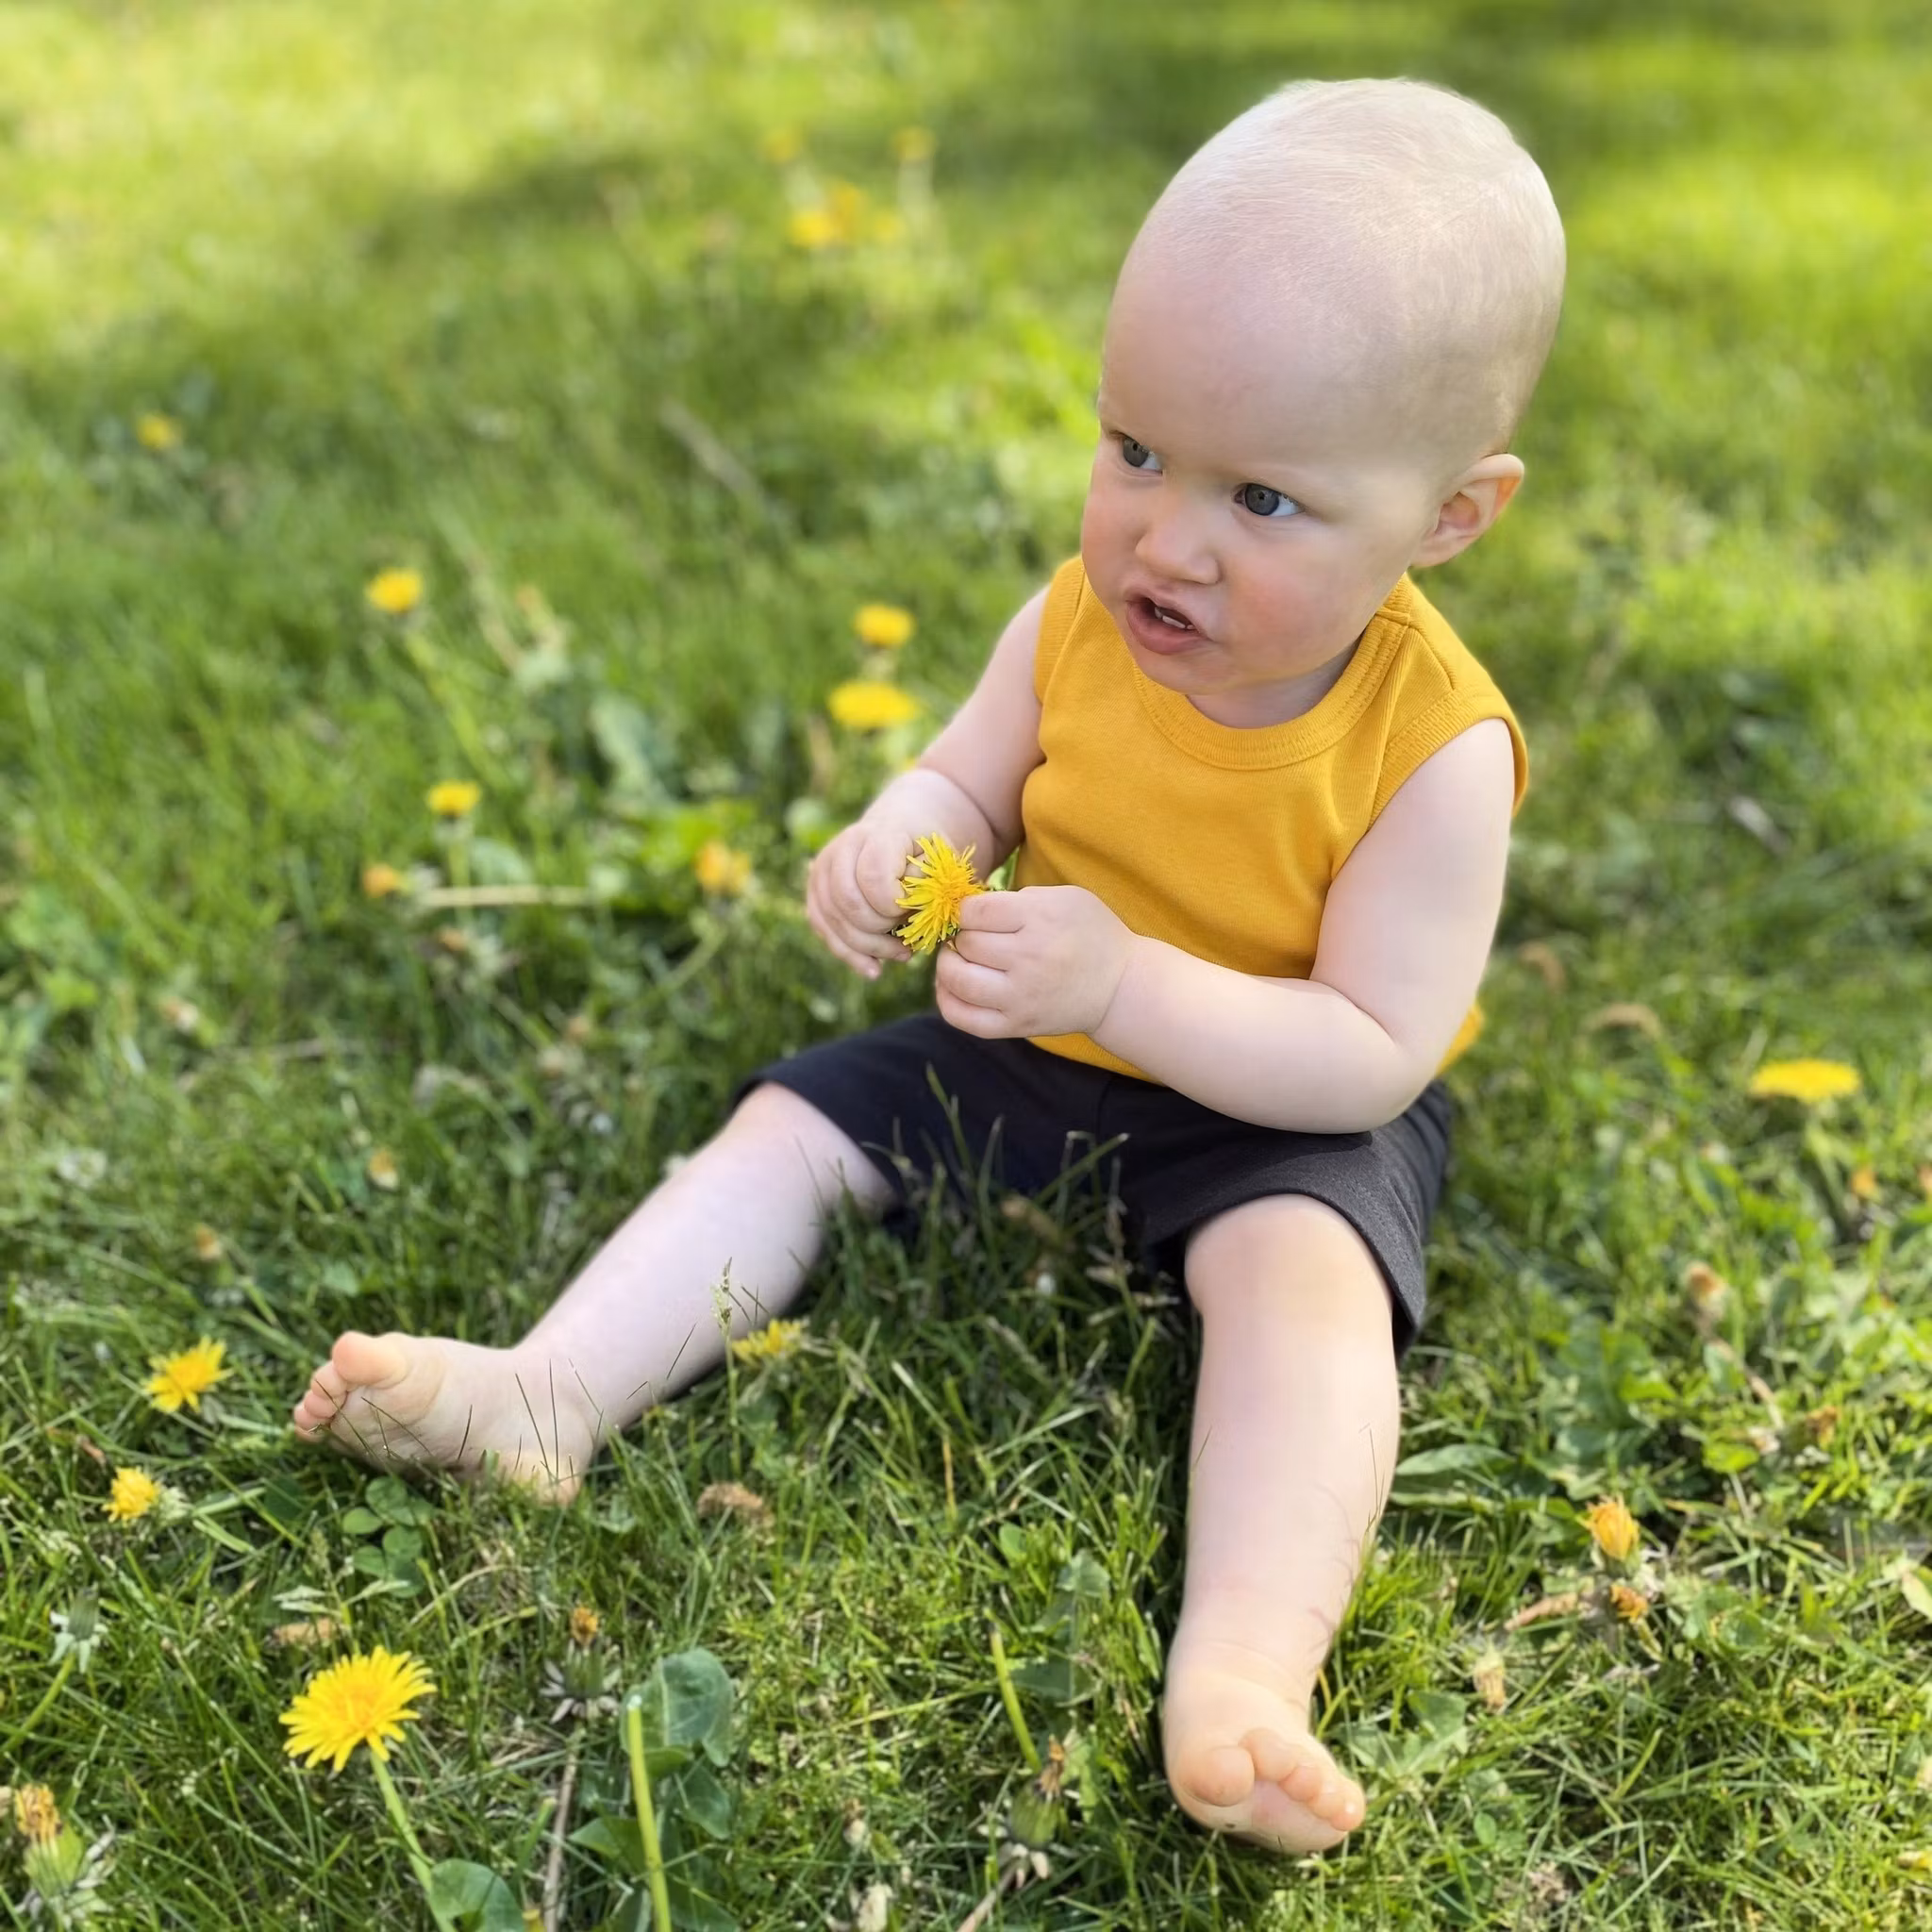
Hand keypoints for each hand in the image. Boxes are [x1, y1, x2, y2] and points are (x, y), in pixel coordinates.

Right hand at [805, 816, 923, 977]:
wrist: (899, 830)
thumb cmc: (924, 849)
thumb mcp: (938, 857)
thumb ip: (928, 881)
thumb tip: (908, 908)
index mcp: (874, 835)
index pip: (872, 878)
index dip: (894, 904)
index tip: (913, 910)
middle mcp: (840, 850)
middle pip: (848, 904)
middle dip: (881, 930)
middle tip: (909, 938)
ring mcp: (821, 872)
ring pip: (834, 922)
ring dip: (870, 948)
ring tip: (901, 954)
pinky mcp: (814, 894)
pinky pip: (825, 932)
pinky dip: (851, 955)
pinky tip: (874, 969)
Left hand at [936, 886, 1135, 1039]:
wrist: (1120, 987)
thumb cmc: (1091, 934)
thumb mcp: (1066, 898)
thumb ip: (1019, 897)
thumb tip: (969, 910)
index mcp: (1041, 919)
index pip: (976, 911)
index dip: (966, 910)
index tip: (976, 914)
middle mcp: (1030, 958)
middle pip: (967, 943)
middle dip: (963, 936)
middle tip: (973, 937)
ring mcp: (1021, 996)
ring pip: (958, 979)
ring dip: (948, 966)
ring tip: (958, 959)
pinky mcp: (1017, 1025)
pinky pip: (964, 1018)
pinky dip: (947, 1001)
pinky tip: (952, 987)